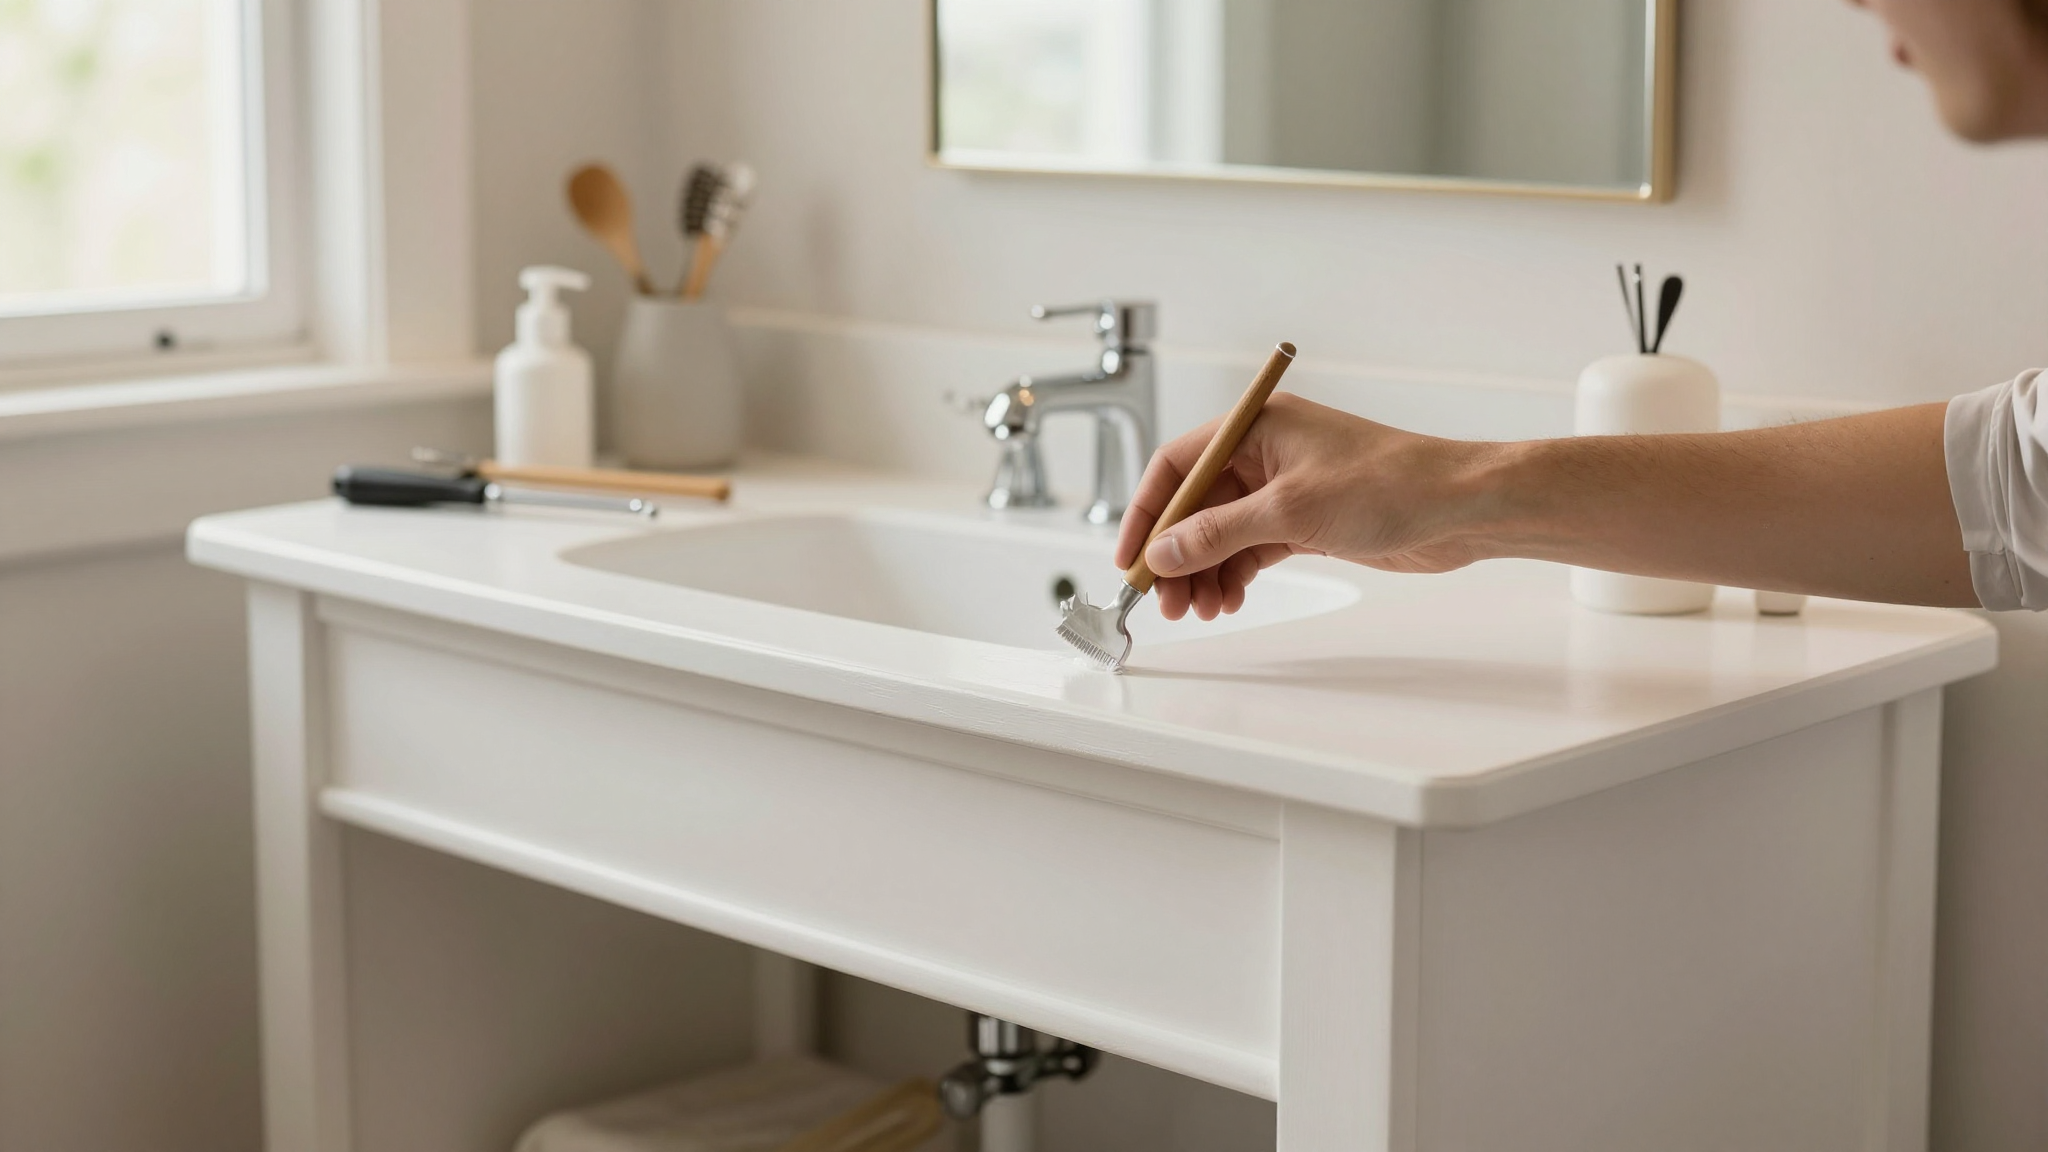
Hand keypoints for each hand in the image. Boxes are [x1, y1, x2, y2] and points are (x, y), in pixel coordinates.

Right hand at [1113, 393, 1496, 620]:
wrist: (1460, 507)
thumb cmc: (1391, 484)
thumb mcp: (1291, 511)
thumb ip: (1220, 532)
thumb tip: (1165, 552)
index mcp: (1257, 427)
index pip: (1178, 464)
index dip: (1148, 511)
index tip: (1132, 557)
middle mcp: (1265, 452)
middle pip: (1195, 504)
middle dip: (1176, 553)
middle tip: (1165, 599)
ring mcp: (1284, 488)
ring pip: (1221, 532)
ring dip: (1205, 571)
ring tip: (1202, 609)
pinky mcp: (1305, 520)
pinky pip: (1250, 547)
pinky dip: (1235, 574)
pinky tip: (1230, 599)